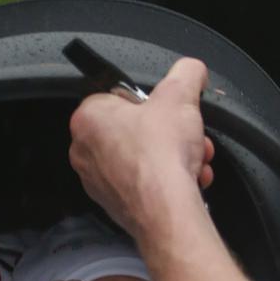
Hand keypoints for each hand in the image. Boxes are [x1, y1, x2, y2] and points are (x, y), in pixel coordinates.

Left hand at [68, 58, 214, 238]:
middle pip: (135, 129)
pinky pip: (144, 183)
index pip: (118, 96)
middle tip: (188, 134)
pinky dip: (167, 180)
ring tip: (193, 158)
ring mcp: (98, 180)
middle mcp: (85, 150)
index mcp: (88, 118)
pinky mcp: (115, 203)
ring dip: (175, 155)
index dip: (151, 101)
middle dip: (170, 132)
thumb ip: (186, 73)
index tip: (169, 108)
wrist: (165, 210)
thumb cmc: (161, 156)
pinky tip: (188, 179)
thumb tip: (191, 70)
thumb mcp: (180, 95)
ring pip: (143, 157)